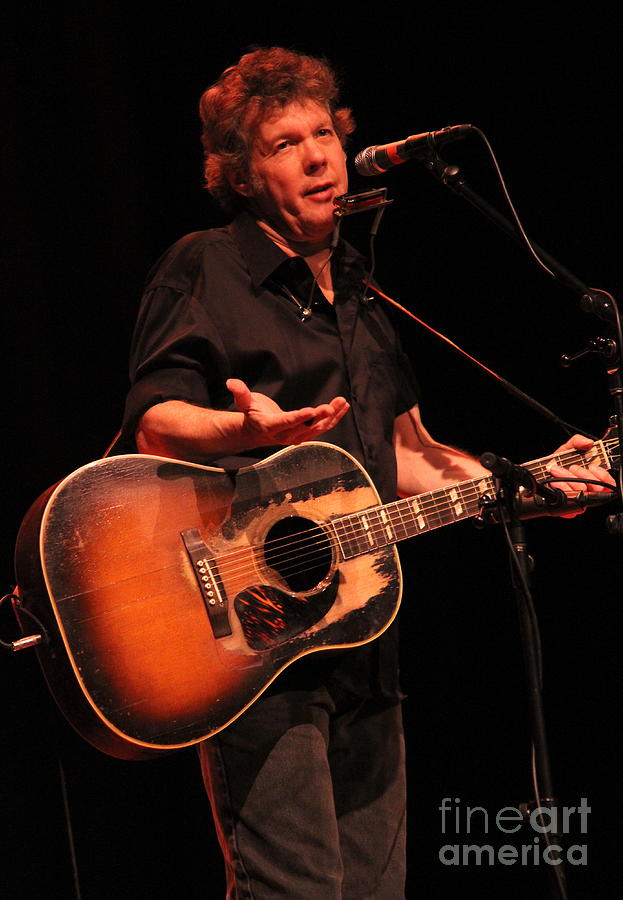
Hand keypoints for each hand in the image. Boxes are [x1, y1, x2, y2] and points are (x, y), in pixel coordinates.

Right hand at [227, 378, 349, 446]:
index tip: (313, 410)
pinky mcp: (304, 434)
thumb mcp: (243, 402)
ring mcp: (296, 437)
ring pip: (317, 428)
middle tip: (331, 406)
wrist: (254, 432)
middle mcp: (285, 435)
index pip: (287, 422)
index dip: (300, 417)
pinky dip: (333, 418)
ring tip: (341, 402)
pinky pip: (321, 428)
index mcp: (271, 426)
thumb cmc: (250, 414)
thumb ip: (240, 392)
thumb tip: (230, 382)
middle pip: (306, 427)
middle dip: (320, 417)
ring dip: (331, 416)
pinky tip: (342, 407)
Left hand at [547, 434, 614, 516]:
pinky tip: (554, 482)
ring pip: (582, 494)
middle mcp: (587, 490)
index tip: (592, 466)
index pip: (608, 483)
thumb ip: (577, 441)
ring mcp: (579, 501)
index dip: (602, 475)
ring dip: (568, 479)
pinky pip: (570, 503)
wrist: (538, 475)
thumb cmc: (555, 464)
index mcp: (592, 478)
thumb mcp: (566, 449)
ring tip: (556, 470)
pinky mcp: (568, 510)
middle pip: (596, 488)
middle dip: (582, 475)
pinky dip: (562, 489)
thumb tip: (588, 442)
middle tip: (571, 467)